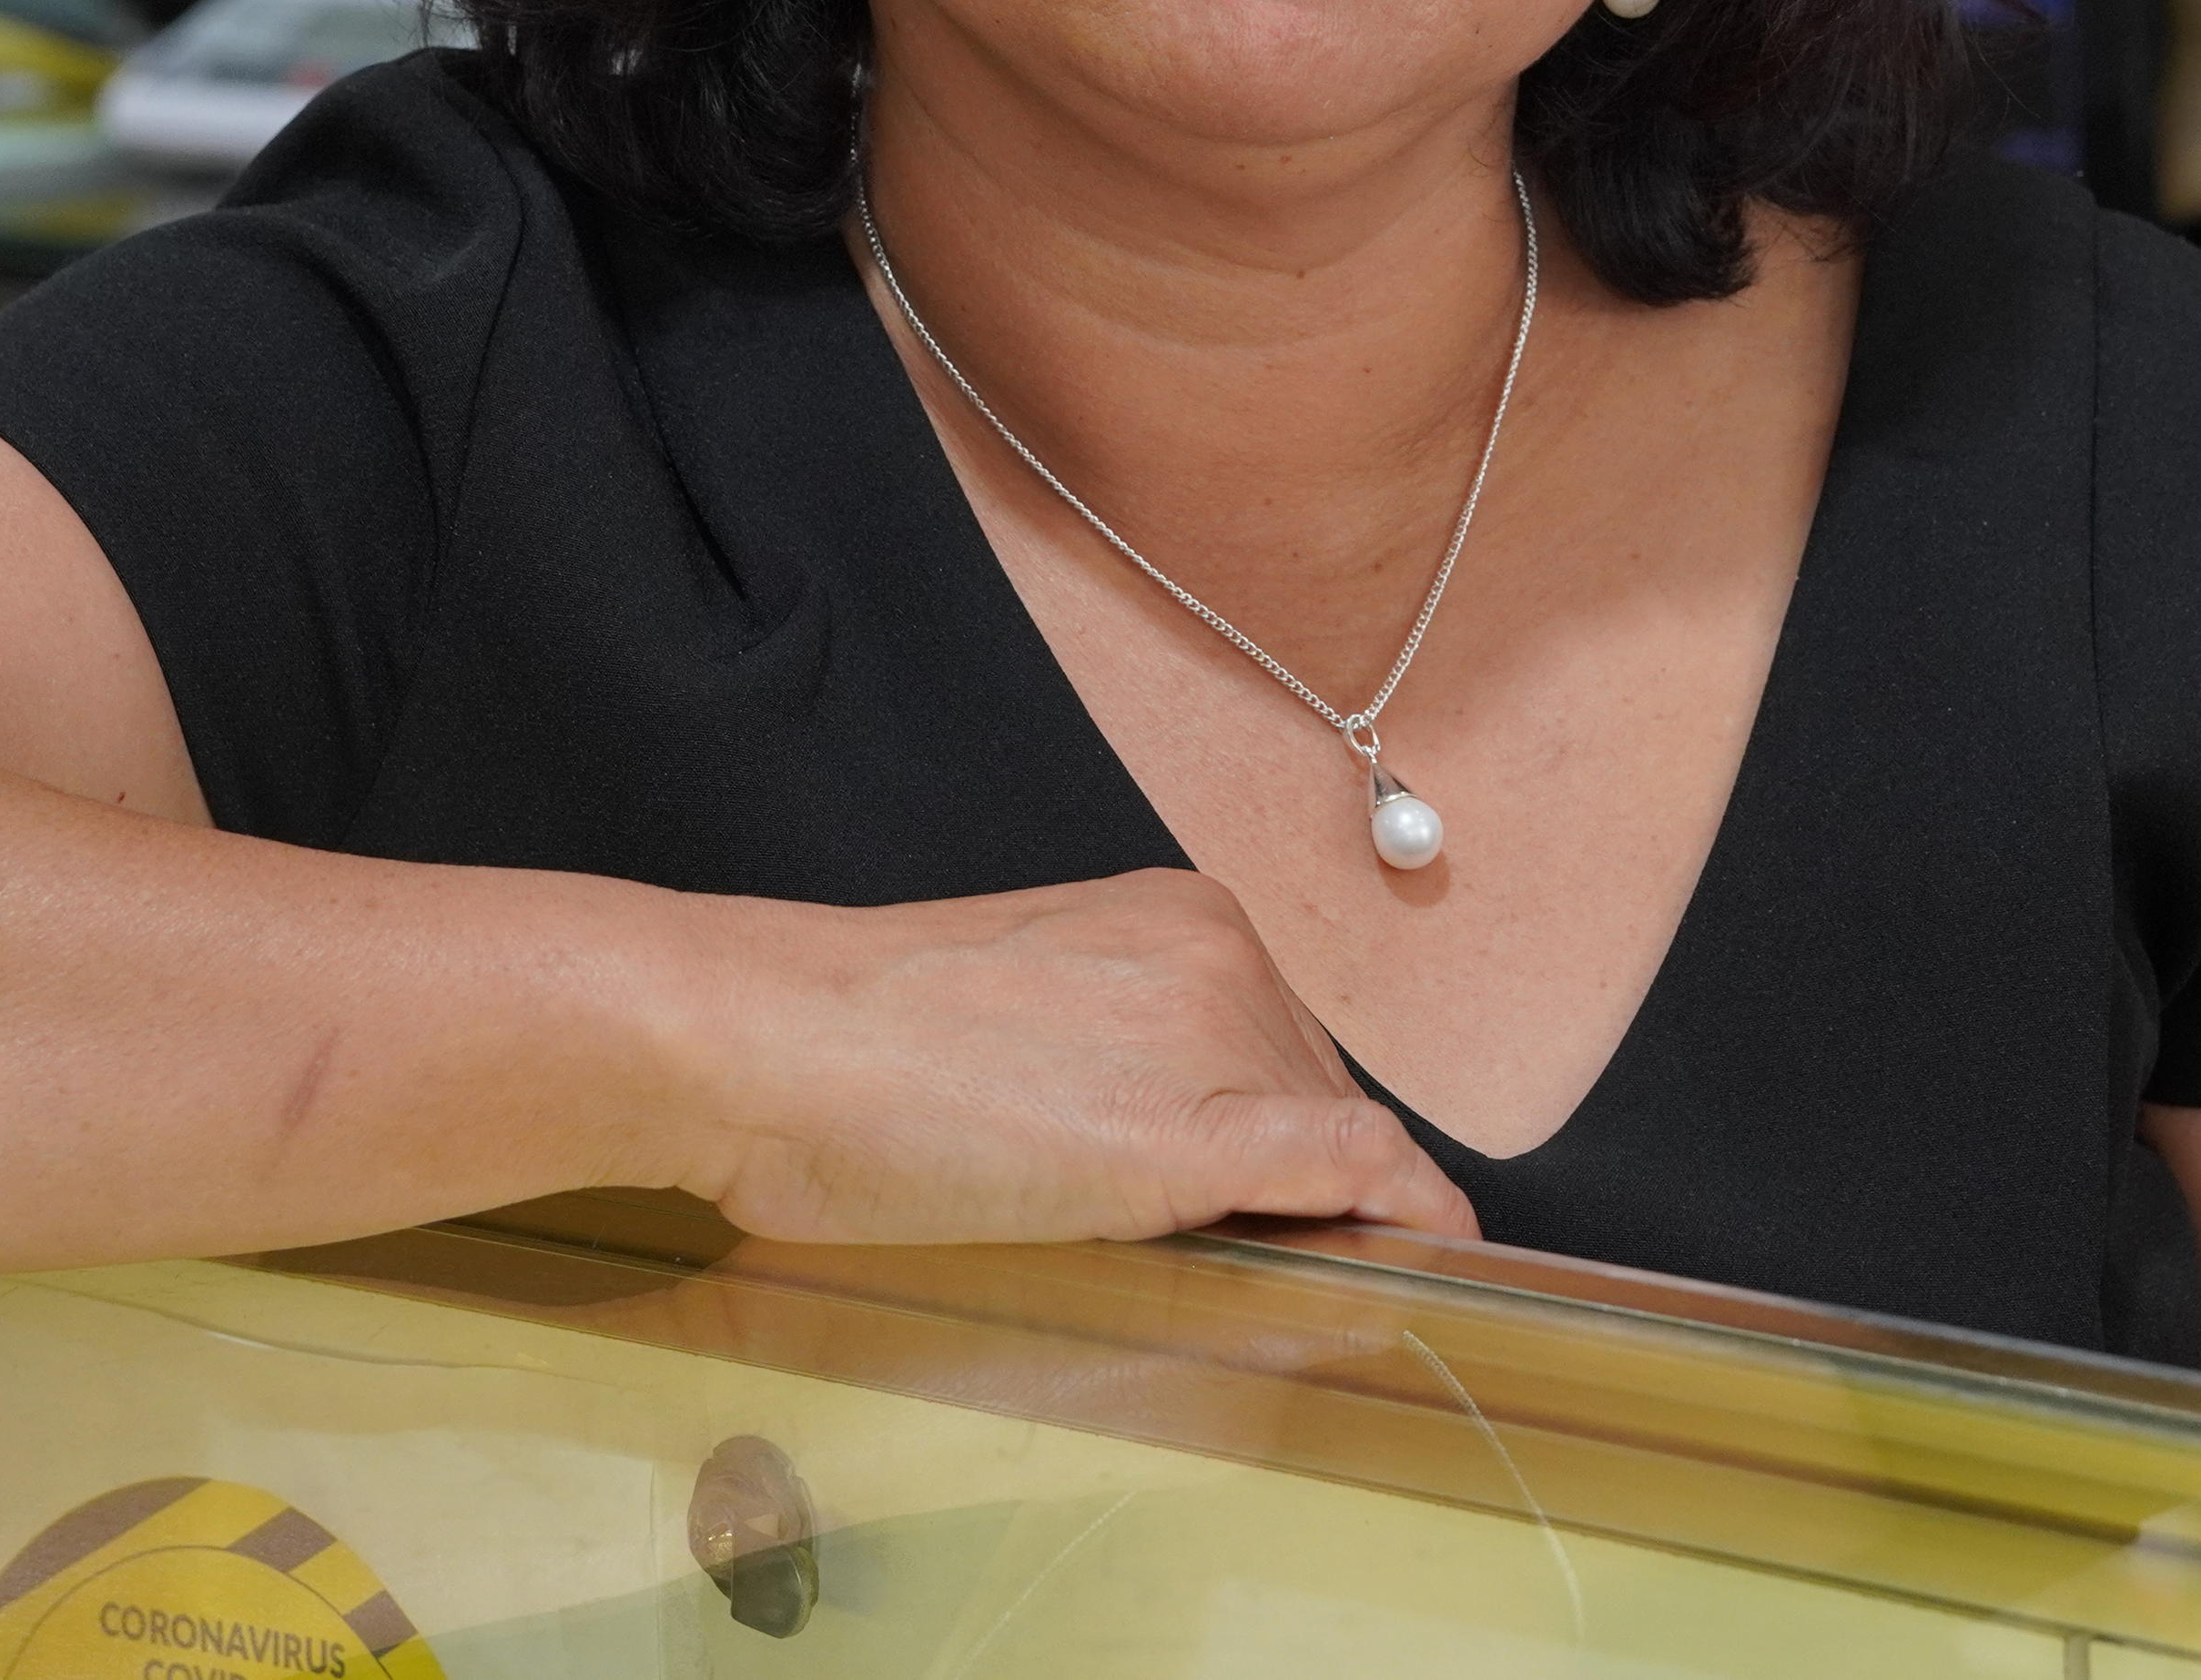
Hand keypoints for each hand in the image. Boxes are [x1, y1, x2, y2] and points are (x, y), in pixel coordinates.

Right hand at [654, 868, 1479, 1245]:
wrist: (766, 1042)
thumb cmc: (850, 1045)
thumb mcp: (1024, 1011)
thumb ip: (1125, 1055)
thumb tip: (1191, 1154)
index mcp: (1179, 918)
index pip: (1280, 1050)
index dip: (1290, 1137)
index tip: (1310, 1201)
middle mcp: (1221, 956)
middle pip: (1310, 1098)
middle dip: (1294, 1184)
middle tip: (1256, 1261)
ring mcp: (1215, 1034)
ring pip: (1322, 1148)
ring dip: (1308, 1218)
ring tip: (1252, 1281)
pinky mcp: (1194, 1129)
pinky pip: (1350, 1166)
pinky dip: (1404, 1211)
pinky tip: (1434, 1249)